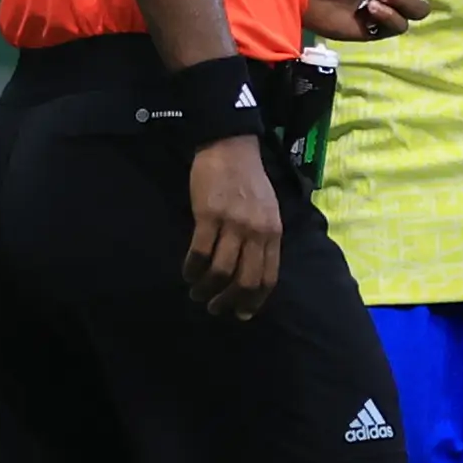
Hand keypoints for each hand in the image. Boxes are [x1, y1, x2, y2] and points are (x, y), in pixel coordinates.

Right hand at [183, 136, 282, 317]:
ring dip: (206, 289)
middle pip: (245, 280)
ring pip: (221, 271)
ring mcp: (233, 224)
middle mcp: (256, 232)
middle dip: (229, 301)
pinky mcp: (209, 215)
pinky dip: (192, 268)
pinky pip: (200, 252)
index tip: (242, 314)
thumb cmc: (250, 182)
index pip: (268, 277)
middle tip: (215, 308)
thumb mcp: (269, 211)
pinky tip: (188, 273)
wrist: (231, 148)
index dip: (254, 301)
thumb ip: (264, 239)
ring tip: (197, 294)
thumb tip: (255, 271)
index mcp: (273, 233)